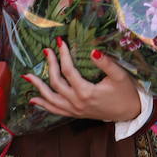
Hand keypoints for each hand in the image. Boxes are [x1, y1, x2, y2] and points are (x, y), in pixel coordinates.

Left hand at [24, 40, 141, 121]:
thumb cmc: (125, 92)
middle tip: (46, 51)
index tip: (59, 42)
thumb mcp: (119, 76)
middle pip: (56, 83)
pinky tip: (33, 100)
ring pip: (50, 99)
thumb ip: (106, 63)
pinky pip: (55, 110)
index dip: (63, 55)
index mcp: (86, 92)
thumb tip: (94, 50)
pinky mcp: (74, 113)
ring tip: (27, 76)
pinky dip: (43, 105)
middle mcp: (76, 102)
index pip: (69, 71)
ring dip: (38, 87)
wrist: (128, 112)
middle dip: (50, 65)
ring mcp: (74, 110)